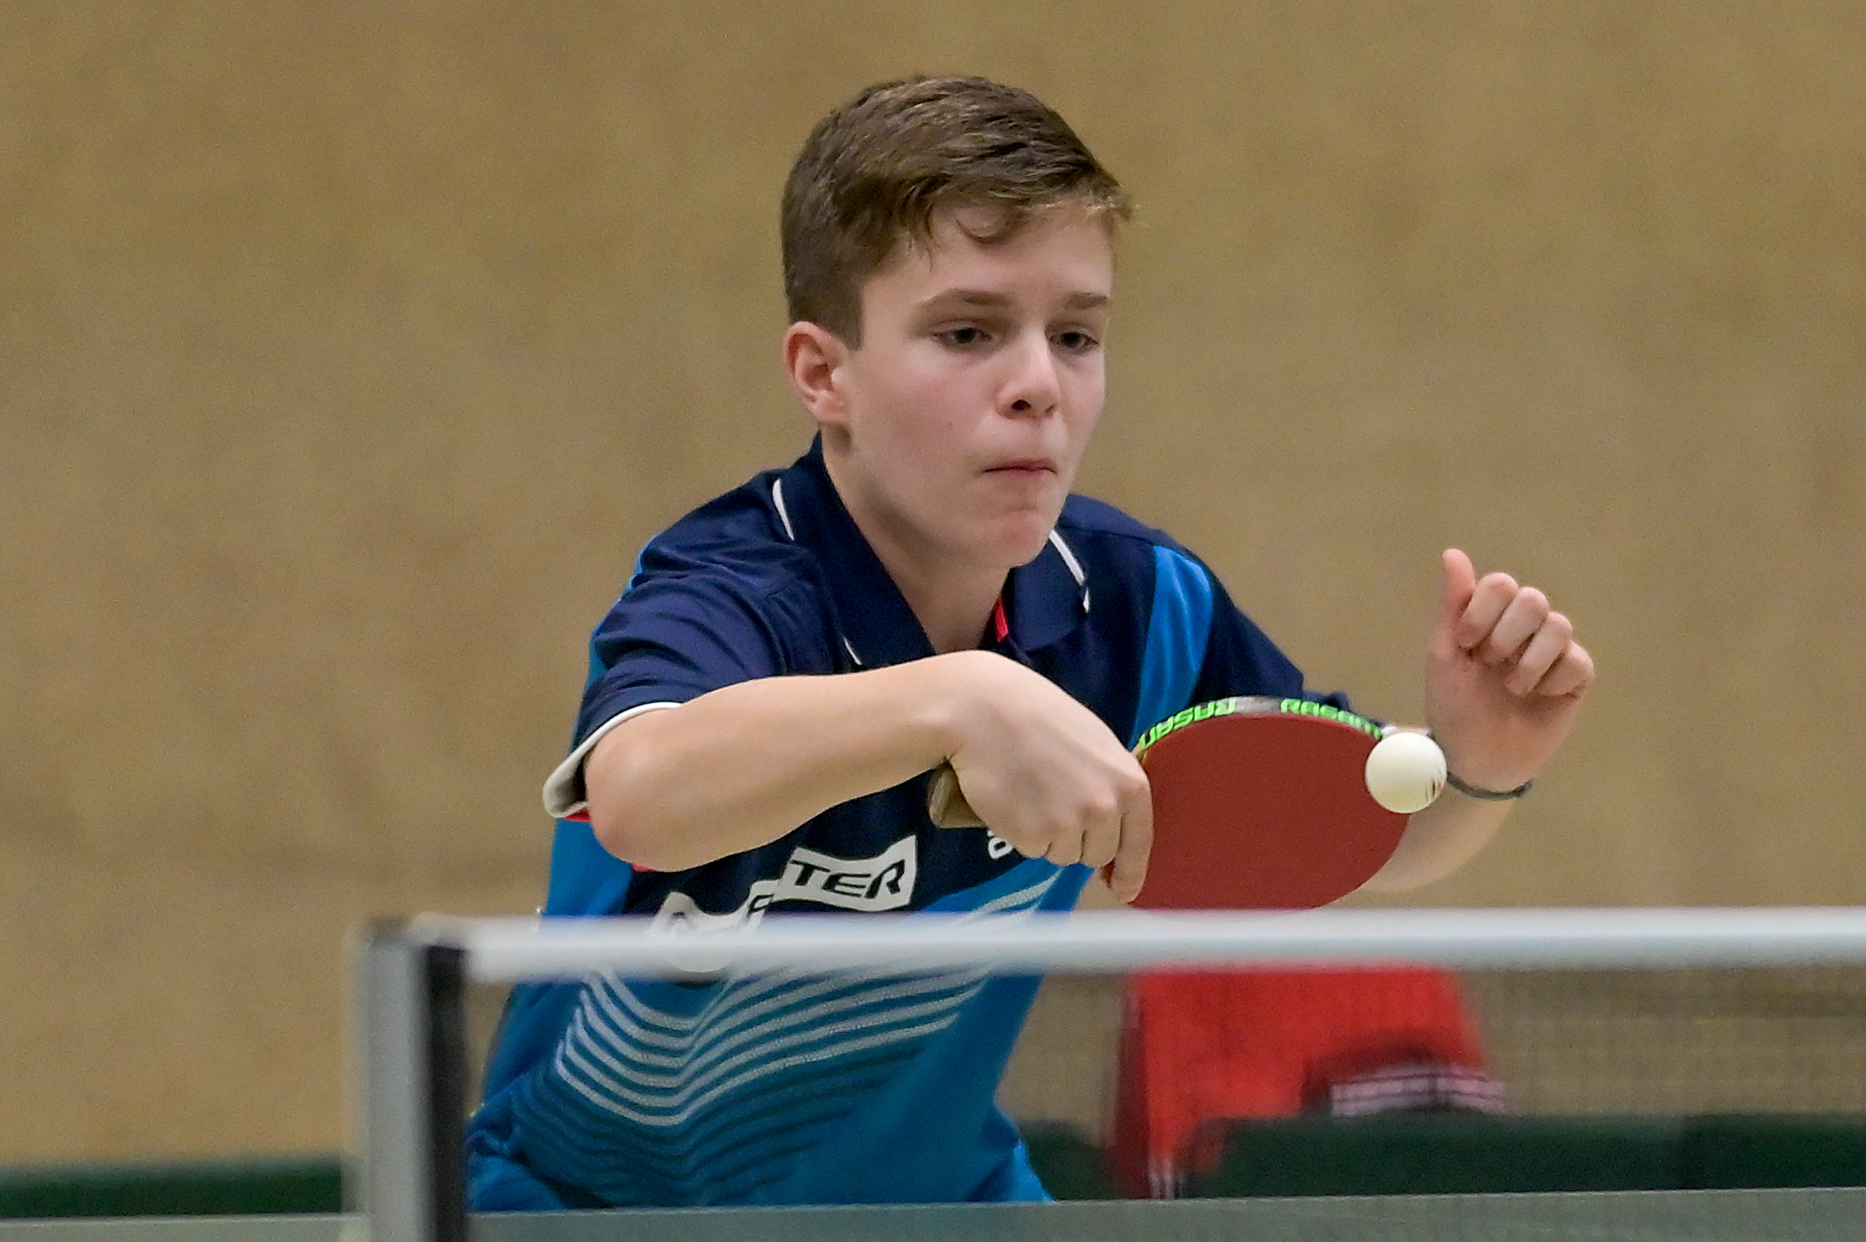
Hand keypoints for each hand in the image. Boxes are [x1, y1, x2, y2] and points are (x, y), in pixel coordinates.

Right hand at [937, 651, 1153, 901]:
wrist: (985, 711)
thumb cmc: (1039, 719)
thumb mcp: (1096, 745)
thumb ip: (1111, 786)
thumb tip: (1113, 829)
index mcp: (1130, 784)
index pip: (1138, 842)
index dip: (1130, 872)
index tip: (1123, 890)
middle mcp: (1106, 808)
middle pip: (1098, 854)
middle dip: (1079, 841)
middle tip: (1052, 804)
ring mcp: (1071, 824)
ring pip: (1064, 855)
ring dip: (1048, 836)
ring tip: (1030, 793)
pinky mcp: (1034, 836)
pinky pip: (1033, 850)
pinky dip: (1021, 833)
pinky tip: (1013, 799)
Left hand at [1424, 549, 1593, 792]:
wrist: (1476, 759)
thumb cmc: (1454, 706)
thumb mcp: (1444, 655)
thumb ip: (1453, 605)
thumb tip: (1452, 553)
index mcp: (1491, 616)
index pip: (1501, 584)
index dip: (1483, 611)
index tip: (1466, 644)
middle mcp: (1525, 626)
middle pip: (1532, 599)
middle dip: (1505, 636)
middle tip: (1490, 665)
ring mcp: (1553, 649)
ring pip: (1559, 625)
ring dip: (1528, 661)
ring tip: (1512, 687)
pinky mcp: (1576, 677)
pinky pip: (1577, 661)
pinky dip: (1552, 681)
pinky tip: (1538, 697)